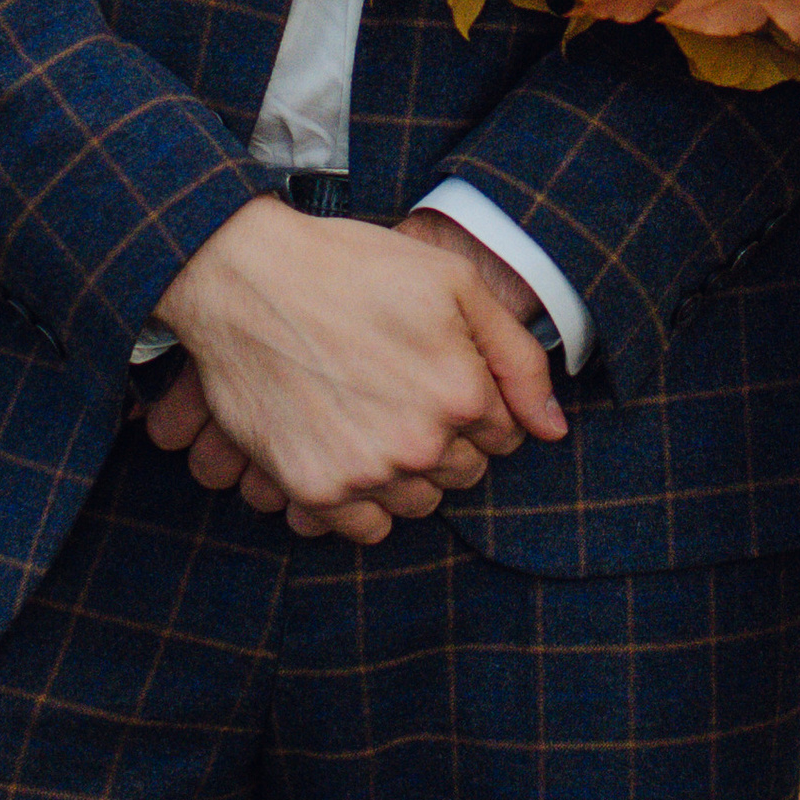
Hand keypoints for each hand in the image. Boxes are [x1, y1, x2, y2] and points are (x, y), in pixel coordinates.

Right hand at [147, 198, 565, 542]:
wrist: (245, 277)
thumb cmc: (354, 269)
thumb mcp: (455, 284)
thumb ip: (517, 358)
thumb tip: (554, 429)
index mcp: (464, 393)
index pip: (504, 435)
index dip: (478, 404)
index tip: (441, 375)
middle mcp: (421, 443)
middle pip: (463, 473)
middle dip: (446, 440)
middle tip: (403, 392)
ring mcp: (366, 472)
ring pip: (418, 504)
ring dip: (406, 474)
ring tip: (373, 418)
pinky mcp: (315, 490)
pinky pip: (365, 530)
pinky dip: (362, 502)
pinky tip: (346, 449)